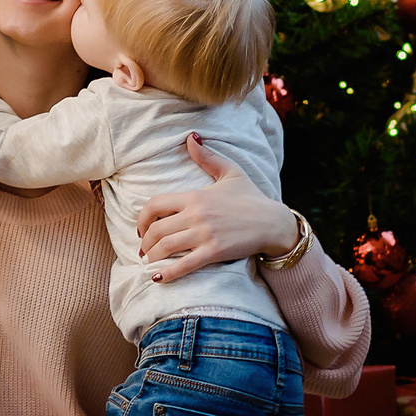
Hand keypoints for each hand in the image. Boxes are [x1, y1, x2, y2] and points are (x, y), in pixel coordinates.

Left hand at [137, 133, 301, 280]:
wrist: (273, 222)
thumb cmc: (251, 197)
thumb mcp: (230, 172)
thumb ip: (206, 156)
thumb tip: (190, 137)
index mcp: (195, 196)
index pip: (156, 204)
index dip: (142, 218)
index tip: (142, 228)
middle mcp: (196, 215)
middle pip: (157, 229)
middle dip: (145, 241)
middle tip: (144, 248)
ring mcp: (205, 234)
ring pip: (166, 247)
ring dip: (152, 256)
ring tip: (149, 261)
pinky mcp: (214, 252)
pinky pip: (185, 265)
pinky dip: (168, 273)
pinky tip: (158, 278)